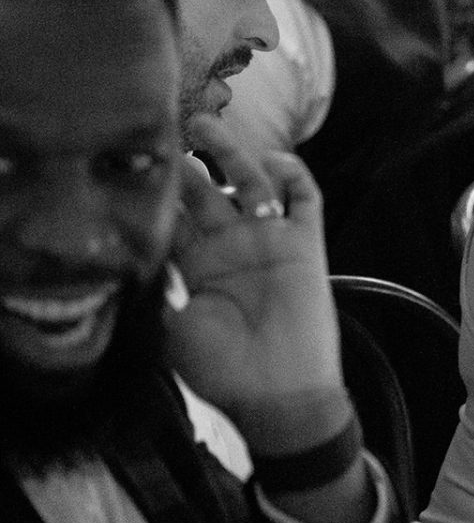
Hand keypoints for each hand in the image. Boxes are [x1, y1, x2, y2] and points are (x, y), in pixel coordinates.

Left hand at [168, 115, 342, 445]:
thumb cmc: (222, 371)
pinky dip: (293, 174)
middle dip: (189, 162)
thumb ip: (151, 292)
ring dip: (232, 153)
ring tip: (205, 126)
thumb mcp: (169, 332)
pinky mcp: (305, 243)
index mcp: (198, 267)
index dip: (159, 190)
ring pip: (250, 183)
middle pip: (208, 191)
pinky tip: (272, 159)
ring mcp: (269, 241)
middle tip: (167, 129)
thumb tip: (118, 262)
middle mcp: (232, 247)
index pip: (176, 216)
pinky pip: (304, 198)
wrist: (279, 396)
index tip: (136, 162)